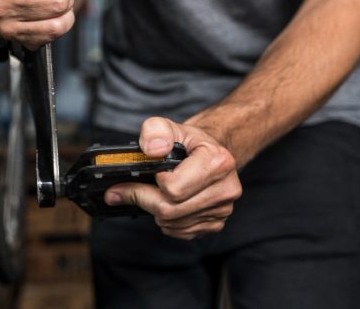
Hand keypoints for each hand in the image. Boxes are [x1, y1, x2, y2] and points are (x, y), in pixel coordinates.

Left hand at [104, 117, 242, 239]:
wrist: (210, 154)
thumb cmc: (190, 142)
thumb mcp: (170, 126)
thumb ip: (156, 131)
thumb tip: (151, 150)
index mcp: (218, 162)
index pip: (173, 188)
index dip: (154, 181)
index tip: (150, 172)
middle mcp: (226, 189)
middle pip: (170, 210)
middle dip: (146, 199)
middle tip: (133, 189)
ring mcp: (223, 210)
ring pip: (173, 224)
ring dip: (156, 211)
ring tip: (155, 192)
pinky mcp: (216, 223)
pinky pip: (181, 232)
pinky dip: (168, 221)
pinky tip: (169, 203)